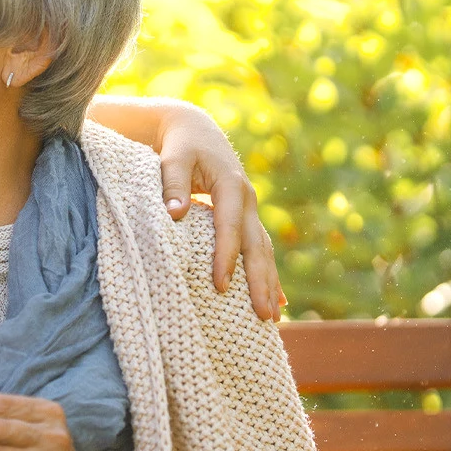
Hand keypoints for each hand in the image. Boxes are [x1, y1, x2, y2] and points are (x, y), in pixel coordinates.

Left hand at [155, 102, 284, 319]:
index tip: (220, 286)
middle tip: (263, 316)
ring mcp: (251, 211)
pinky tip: (278, 301)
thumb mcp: (173, 158)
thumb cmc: (181, 147)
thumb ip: (172, 184)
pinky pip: (260, 251)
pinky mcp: (247, 218)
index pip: (229, 227)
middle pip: (257, 247)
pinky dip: (268, 276)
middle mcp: (248, 201)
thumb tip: (175, 213)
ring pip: (263, 252)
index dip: (225, 257)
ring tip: (272, 318)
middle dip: (260, 282)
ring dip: (269, 284)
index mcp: (231, 186)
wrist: (197, 131)